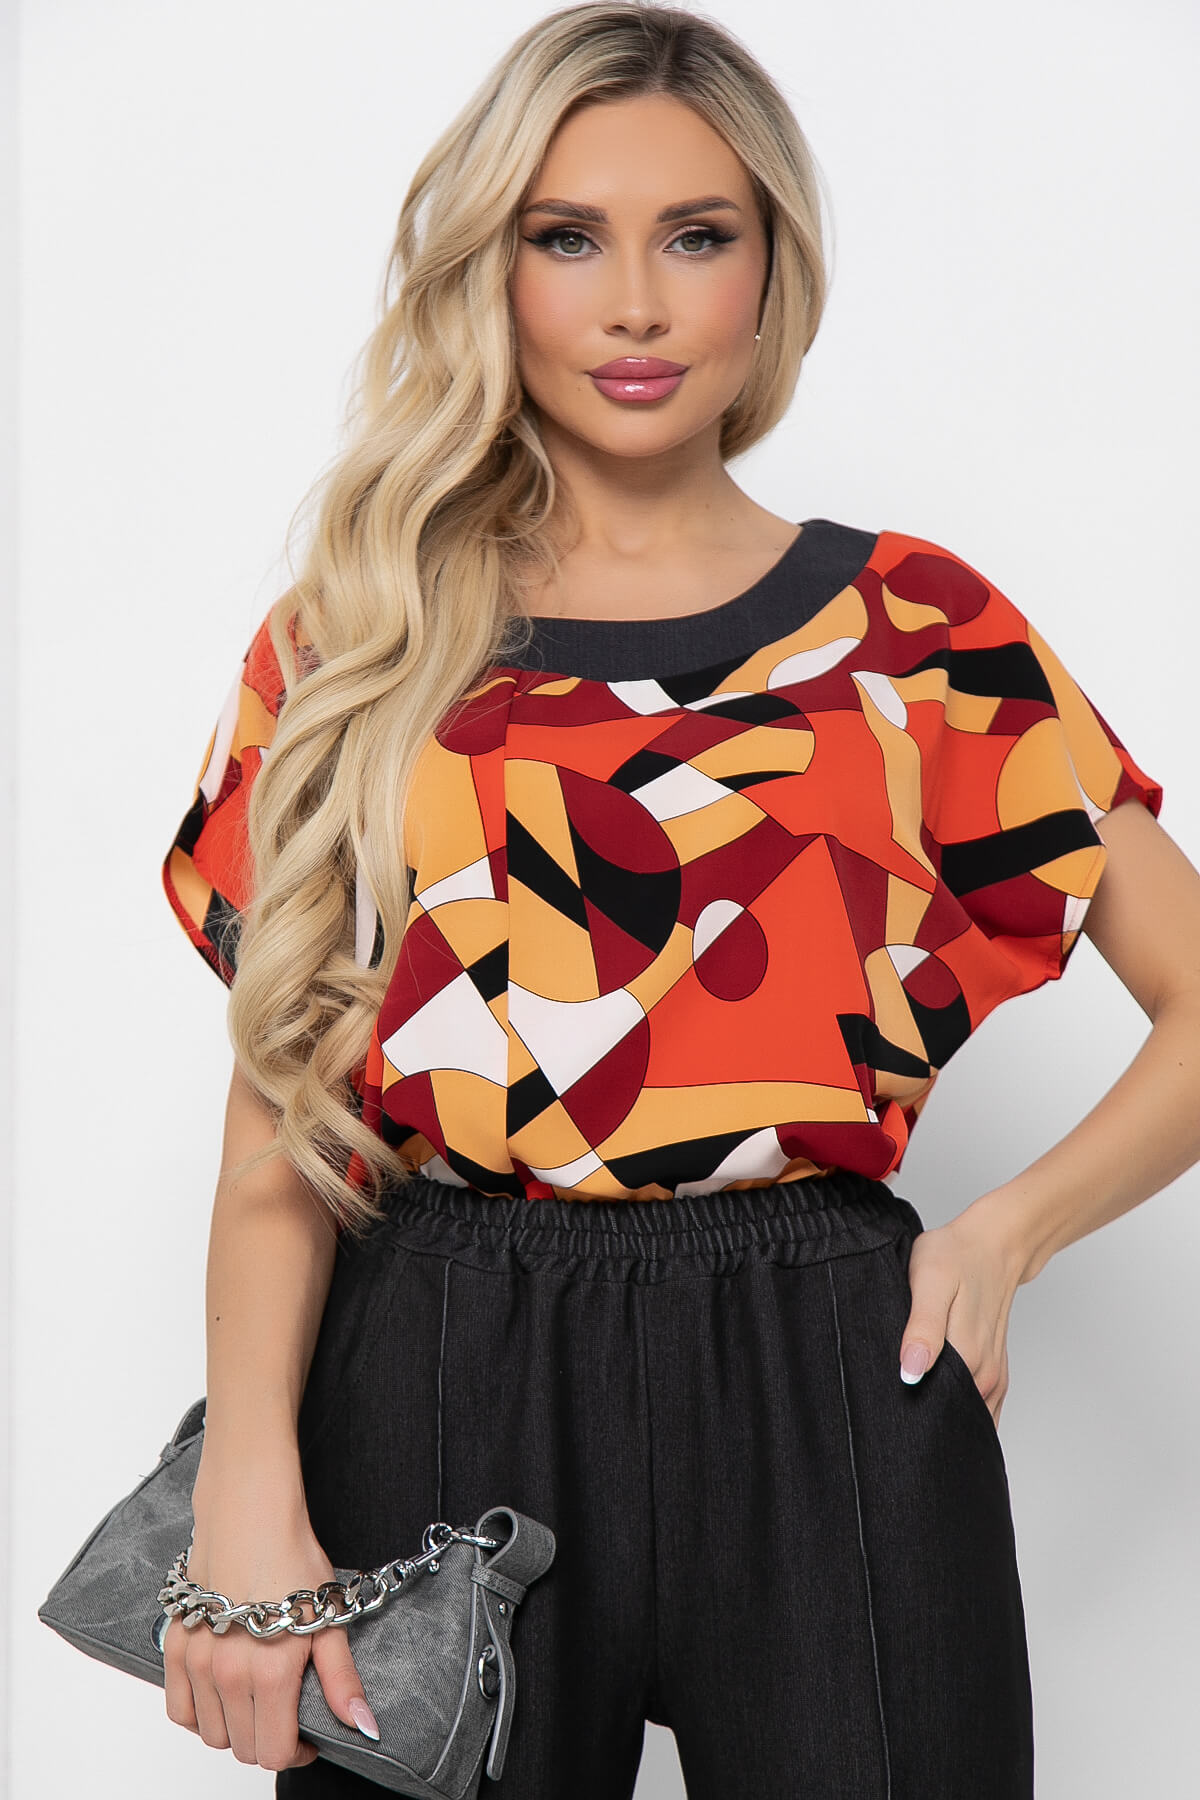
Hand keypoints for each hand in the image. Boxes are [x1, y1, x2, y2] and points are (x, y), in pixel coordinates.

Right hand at [163, 1491, 379, 1770]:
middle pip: (242, 1748)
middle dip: (268, 1741)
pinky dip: (197, 1714)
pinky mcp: (174, 1646)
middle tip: (285, 1716)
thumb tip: (363, 1726)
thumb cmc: (292, 1560)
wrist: (251, 1514)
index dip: (296, 1753)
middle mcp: (227, 1675)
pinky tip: (220, 1696)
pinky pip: (178, 1708)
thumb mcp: (328, 1620)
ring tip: (256, 1703)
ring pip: (210, 1734)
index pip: (274, 1753)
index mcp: (270, 1674)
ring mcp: (196, 1662)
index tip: (307, 1738)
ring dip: (234, 1729)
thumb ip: (341, 1681)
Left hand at [897, 1204, 1025, 1427]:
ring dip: (939, 1420)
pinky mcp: (995, 1372)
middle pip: (947, 1418)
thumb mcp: (930, 1281)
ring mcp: (993, 1377)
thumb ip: (922, 1329)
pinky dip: (959, 1414)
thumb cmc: (956, 1256)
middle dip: (919, 1423)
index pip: (933, 1412)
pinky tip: (935, 1404)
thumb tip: (910, 1374)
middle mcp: (985, 1376)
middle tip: (889, 1413)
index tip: (884, 1414)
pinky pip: (981, 1410)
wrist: (993, 1245)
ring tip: (908, 1411)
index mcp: (967, 1357)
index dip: (906, 1417)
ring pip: (964, 1418)